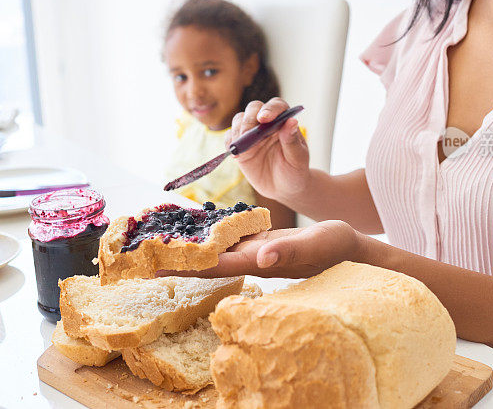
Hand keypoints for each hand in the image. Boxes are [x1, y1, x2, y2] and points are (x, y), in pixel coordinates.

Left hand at [159, 220, 364, 278]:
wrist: (349, 249)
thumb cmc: (335, 249)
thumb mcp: (314, 245)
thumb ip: (288, 252)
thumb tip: (261, 258)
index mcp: (260, 262)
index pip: (214, 266)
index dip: (184, 267)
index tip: (155, 267)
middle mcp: (251, 259)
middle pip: (207, 261)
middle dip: (176, 260)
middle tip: (143, 257)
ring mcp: (255, 251)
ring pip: (215, 249)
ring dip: (189, 246)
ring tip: (160, 240)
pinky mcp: (260, 240)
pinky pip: (229, 237)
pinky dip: (211, 232)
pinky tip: (197, 226)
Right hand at [226, 98, 309, 201]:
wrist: (282, 188)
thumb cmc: (294, 171)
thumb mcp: (298, 159)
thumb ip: (292, 141)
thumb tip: (291, 121)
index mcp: (284, 122)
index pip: (277, 106)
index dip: (270, 109)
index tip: (264, 118)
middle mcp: (266, 123)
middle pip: (254, 108)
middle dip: (249, 119)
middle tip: (248, 134)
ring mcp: (252, 133)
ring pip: (239, 119)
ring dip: (237, 129)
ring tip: (241, 145)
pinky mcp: (240, 144)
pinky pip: (229, 137)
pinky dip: (229, 142)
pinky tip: (235, 154)